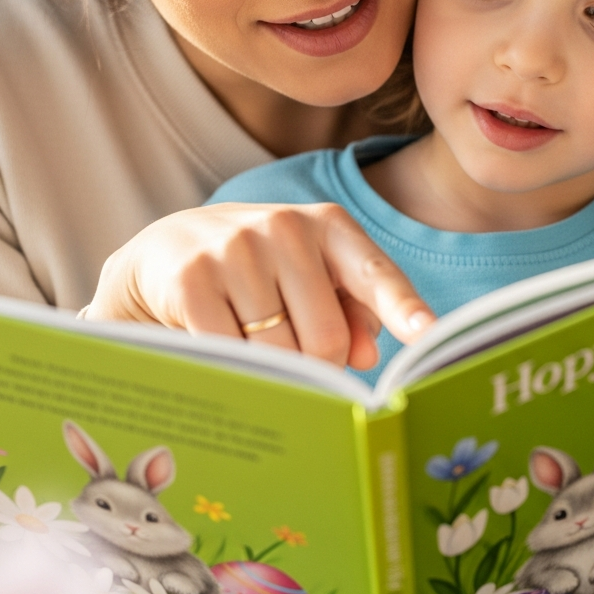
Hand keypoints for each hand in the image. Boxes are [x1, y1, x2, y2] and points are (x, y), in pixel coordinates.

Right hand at [88, 202, 434, 370]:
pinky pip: (231, 355)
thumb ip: (347, 311)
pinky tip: (217, 346)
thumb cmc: (256, 272)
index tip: (430, 336)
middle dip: (317, 369)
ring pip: (280, 353)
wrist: (162, 252)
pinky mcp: (192, 279)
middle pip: (327, 339)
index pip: (375, 272)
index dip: (405, 308)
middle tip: (292, 360)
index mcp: (327, 224)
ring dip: (269, 369)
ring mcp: (236, 249)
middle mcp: (286, 227)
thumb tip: (367, 355)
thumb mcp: (307, 278)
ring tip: (246, 340)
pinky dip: (232, 368)